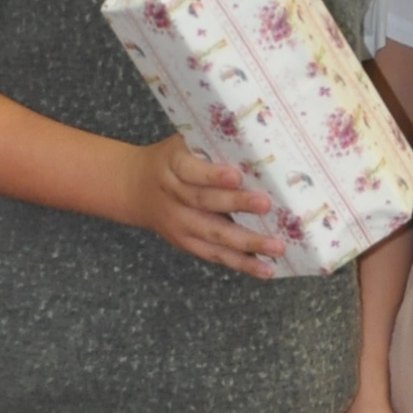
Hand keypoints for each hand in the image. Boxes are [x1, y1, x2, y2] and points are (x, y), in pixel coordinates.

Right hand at [124, 135, 277, 275]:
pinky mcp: (186, 243)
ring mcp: (179, 223)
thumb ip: (209, 146)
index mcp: (172, 164)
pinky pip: (215, 255)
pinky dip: (240, 263)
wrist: (136, 187)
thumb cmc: (172, 160)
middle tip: (265, 204)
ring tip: (276, 247)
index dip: (212, 175)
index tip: (236, 175)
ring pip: (213, 234)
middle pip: (203, 202)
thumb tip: (257, 147)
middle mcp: (173, 195)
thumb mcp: (182, 144)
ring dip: (246, 242)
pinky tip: (265, 268)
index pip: (189, 170)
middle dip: (236, 204)